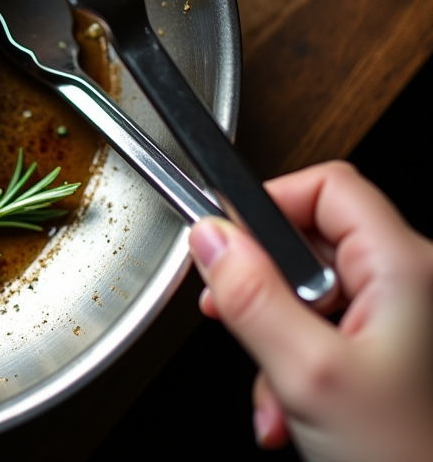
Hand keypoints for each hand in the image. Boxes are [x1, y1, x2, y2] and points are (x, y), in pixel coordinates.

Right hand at [189, 161, 432, 461]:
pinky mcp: (389, 352)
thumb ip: (252, 297)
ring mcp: (402, 320)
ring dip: (273, 338)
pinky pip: (323, 333)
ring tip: (271, 388)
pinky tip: (288, 409)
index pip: (326, 186)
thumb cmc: (405, 456)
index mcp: (405, 268)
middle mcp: (410, 284)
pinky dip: (293, 365)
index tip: (225, 242)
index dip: (268, 205)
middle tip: (229, 311)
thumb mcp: (308, 374)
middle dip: (261, 286)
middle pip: (311, 240)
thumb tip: (210, 238)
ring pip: (310, 295)